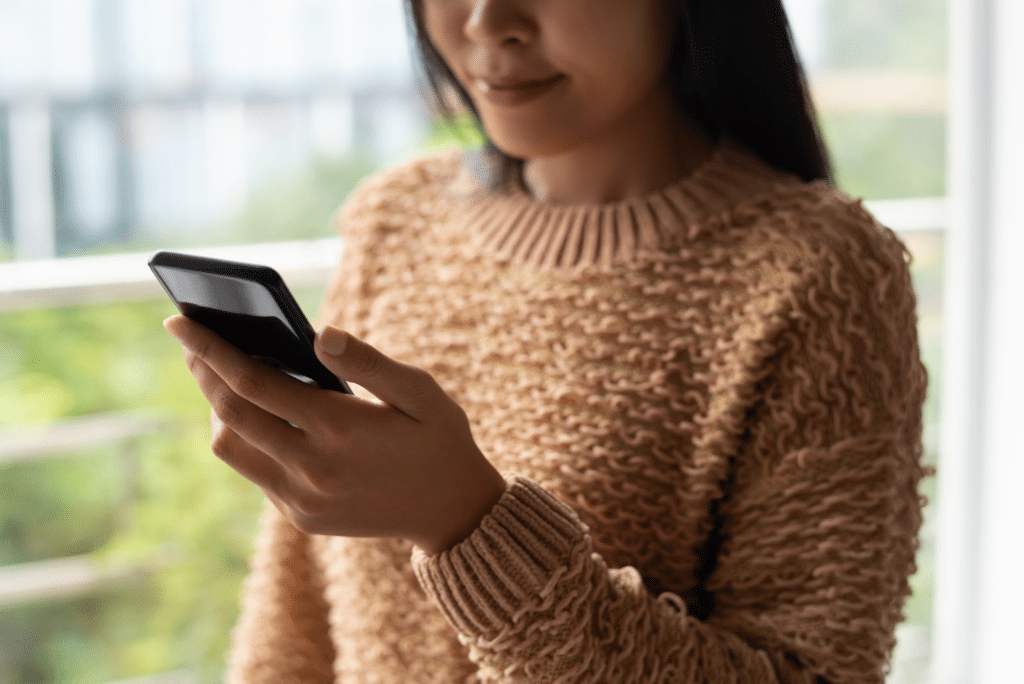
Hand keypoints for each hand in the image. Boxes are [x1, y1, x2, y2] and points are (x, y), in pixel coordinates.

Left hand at [163, 315, 506, 554]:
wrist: (453, 512)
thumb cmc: (439, 439)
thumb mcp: (420, 392)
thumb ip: (369, 362)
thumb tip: (319, 333)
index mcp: (339, 428)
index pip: (252, 382)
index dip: (210, 349)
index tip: (178, 321)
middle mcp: (312, 468)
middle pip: (230, 414)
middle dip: (203, 372)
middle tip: (191, 340)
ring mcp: (303, 498)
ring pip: (231, 448)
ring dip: (218, 409)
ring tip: (222, 375)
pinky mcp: (302, 517)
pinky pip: (255, 472)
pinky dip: (245, 437)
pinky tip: (256, 414)